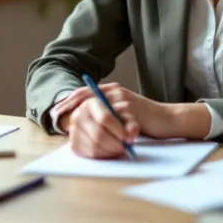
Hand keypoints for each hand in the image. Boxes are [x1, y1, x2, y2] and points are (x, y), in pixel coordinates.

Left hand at [52, 82, 173, 139]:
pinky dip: (99, 127)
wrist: (166, 119)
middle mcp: (115, 91)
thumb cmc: (143, 118)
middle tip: (56, 115)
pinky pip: (110, 119)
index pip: (85, 92)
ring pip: (95, 107)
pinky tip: (88, 132)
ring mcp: (123, 99)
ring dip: (81, 117)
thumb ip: (107, 111)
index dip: (69, 100)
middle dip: (69, 106)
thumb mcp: (122, 112)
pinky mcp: (130, 109)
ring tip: (68, 126)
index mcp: (112, 90)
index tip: (56, 109)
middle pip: (86, 95)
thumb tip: (85, 118)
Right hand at [61, 95, 139, 158]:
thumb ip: (130, 121)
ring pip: (95, 146)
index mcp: (91, 103)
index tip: (128, 137)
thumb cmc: (113, 117)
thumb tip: (132, 133)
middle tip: (126, 147)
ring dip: (111, 150)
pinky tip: (111, 151)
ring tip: (121, 148)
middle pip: (99, 134)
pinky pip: (90, 154)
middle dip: (115, 143)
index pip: (104, 117)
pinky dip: (104, 155)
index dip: (118, 130)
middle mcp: (79, 115)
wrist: (96, 121)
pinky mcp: (74, 144)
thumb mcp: (122, 114)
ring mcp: (74, 130)